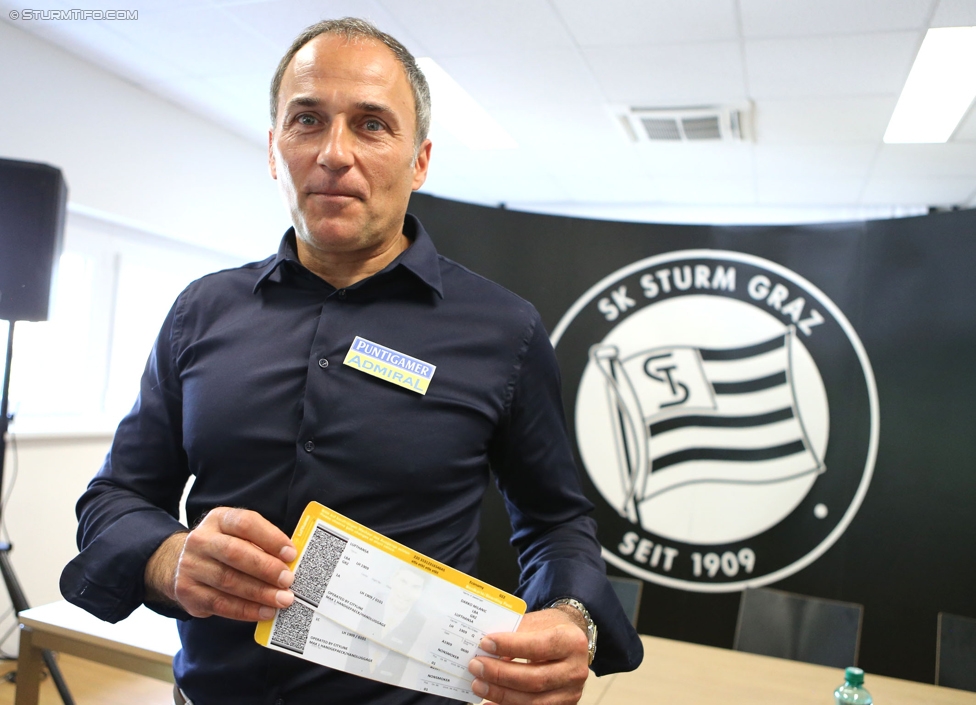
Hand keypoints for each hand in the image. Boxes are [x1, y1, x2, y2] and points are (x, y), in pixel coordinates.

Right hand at [144, 507, 296, 620]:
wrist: (186, 563)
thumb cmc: (226, 548)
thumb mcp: (240, 535)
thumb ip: (263, 543)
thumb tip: (291, 561)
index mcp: (219, 519)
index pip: (245, 523)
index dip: (271, 538)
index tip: (291, 554)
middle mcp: (201, 539)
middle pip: (235, 552)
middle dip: (266, 568)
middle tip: (288, 580)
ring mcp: (190, 565)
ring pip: (228, 580)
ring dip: (260, 593)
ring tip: (282, 599)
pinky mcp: (188, 591)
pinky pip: (220, 603)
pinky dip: (246, 610)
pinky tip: (265, 611)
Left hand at [467, 608, 589, 703]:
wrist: (571, 643)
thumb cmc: (551, 629)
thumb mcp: (538, 621)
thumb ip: (516, 633)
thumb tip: (487, 649)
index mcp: (572, 642)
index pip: (538, 647)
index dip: (510, 646)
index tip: (485, 643)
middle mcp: (576, 670)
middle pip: (535, 679)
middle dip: (501, 674)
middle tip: (476, 666)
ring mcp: (571, 693)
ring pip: (532, 701)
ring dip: (501, 695)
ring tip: (478, 684)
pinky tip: (489, 703)